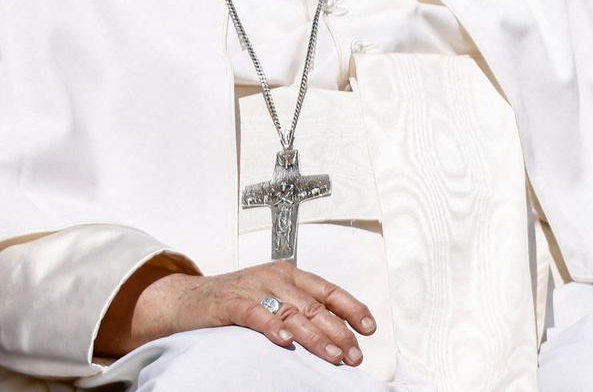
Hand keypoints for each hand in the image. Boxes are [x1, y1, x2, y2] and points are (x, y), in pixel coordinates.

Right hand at [96, 261, 375, 366]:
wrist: (185, 299)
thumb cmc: (232, 301)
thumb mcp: (271, 299)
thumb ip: (298, 310)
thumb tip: (334, 334)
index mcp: (290, 275)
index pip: (329, 290)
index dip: (352, 308)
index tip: (369, 328)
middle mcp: (276, 278)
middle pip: (315, 305)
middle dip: (339, 331)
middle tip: (354, 354)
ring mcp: (253, 288)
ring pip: (292, 312)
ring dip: (315, 337)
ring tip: (333, 355)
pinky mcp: (230, 303)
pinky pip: (255, 315)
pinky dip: (271, 327)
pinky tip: (285, 341)